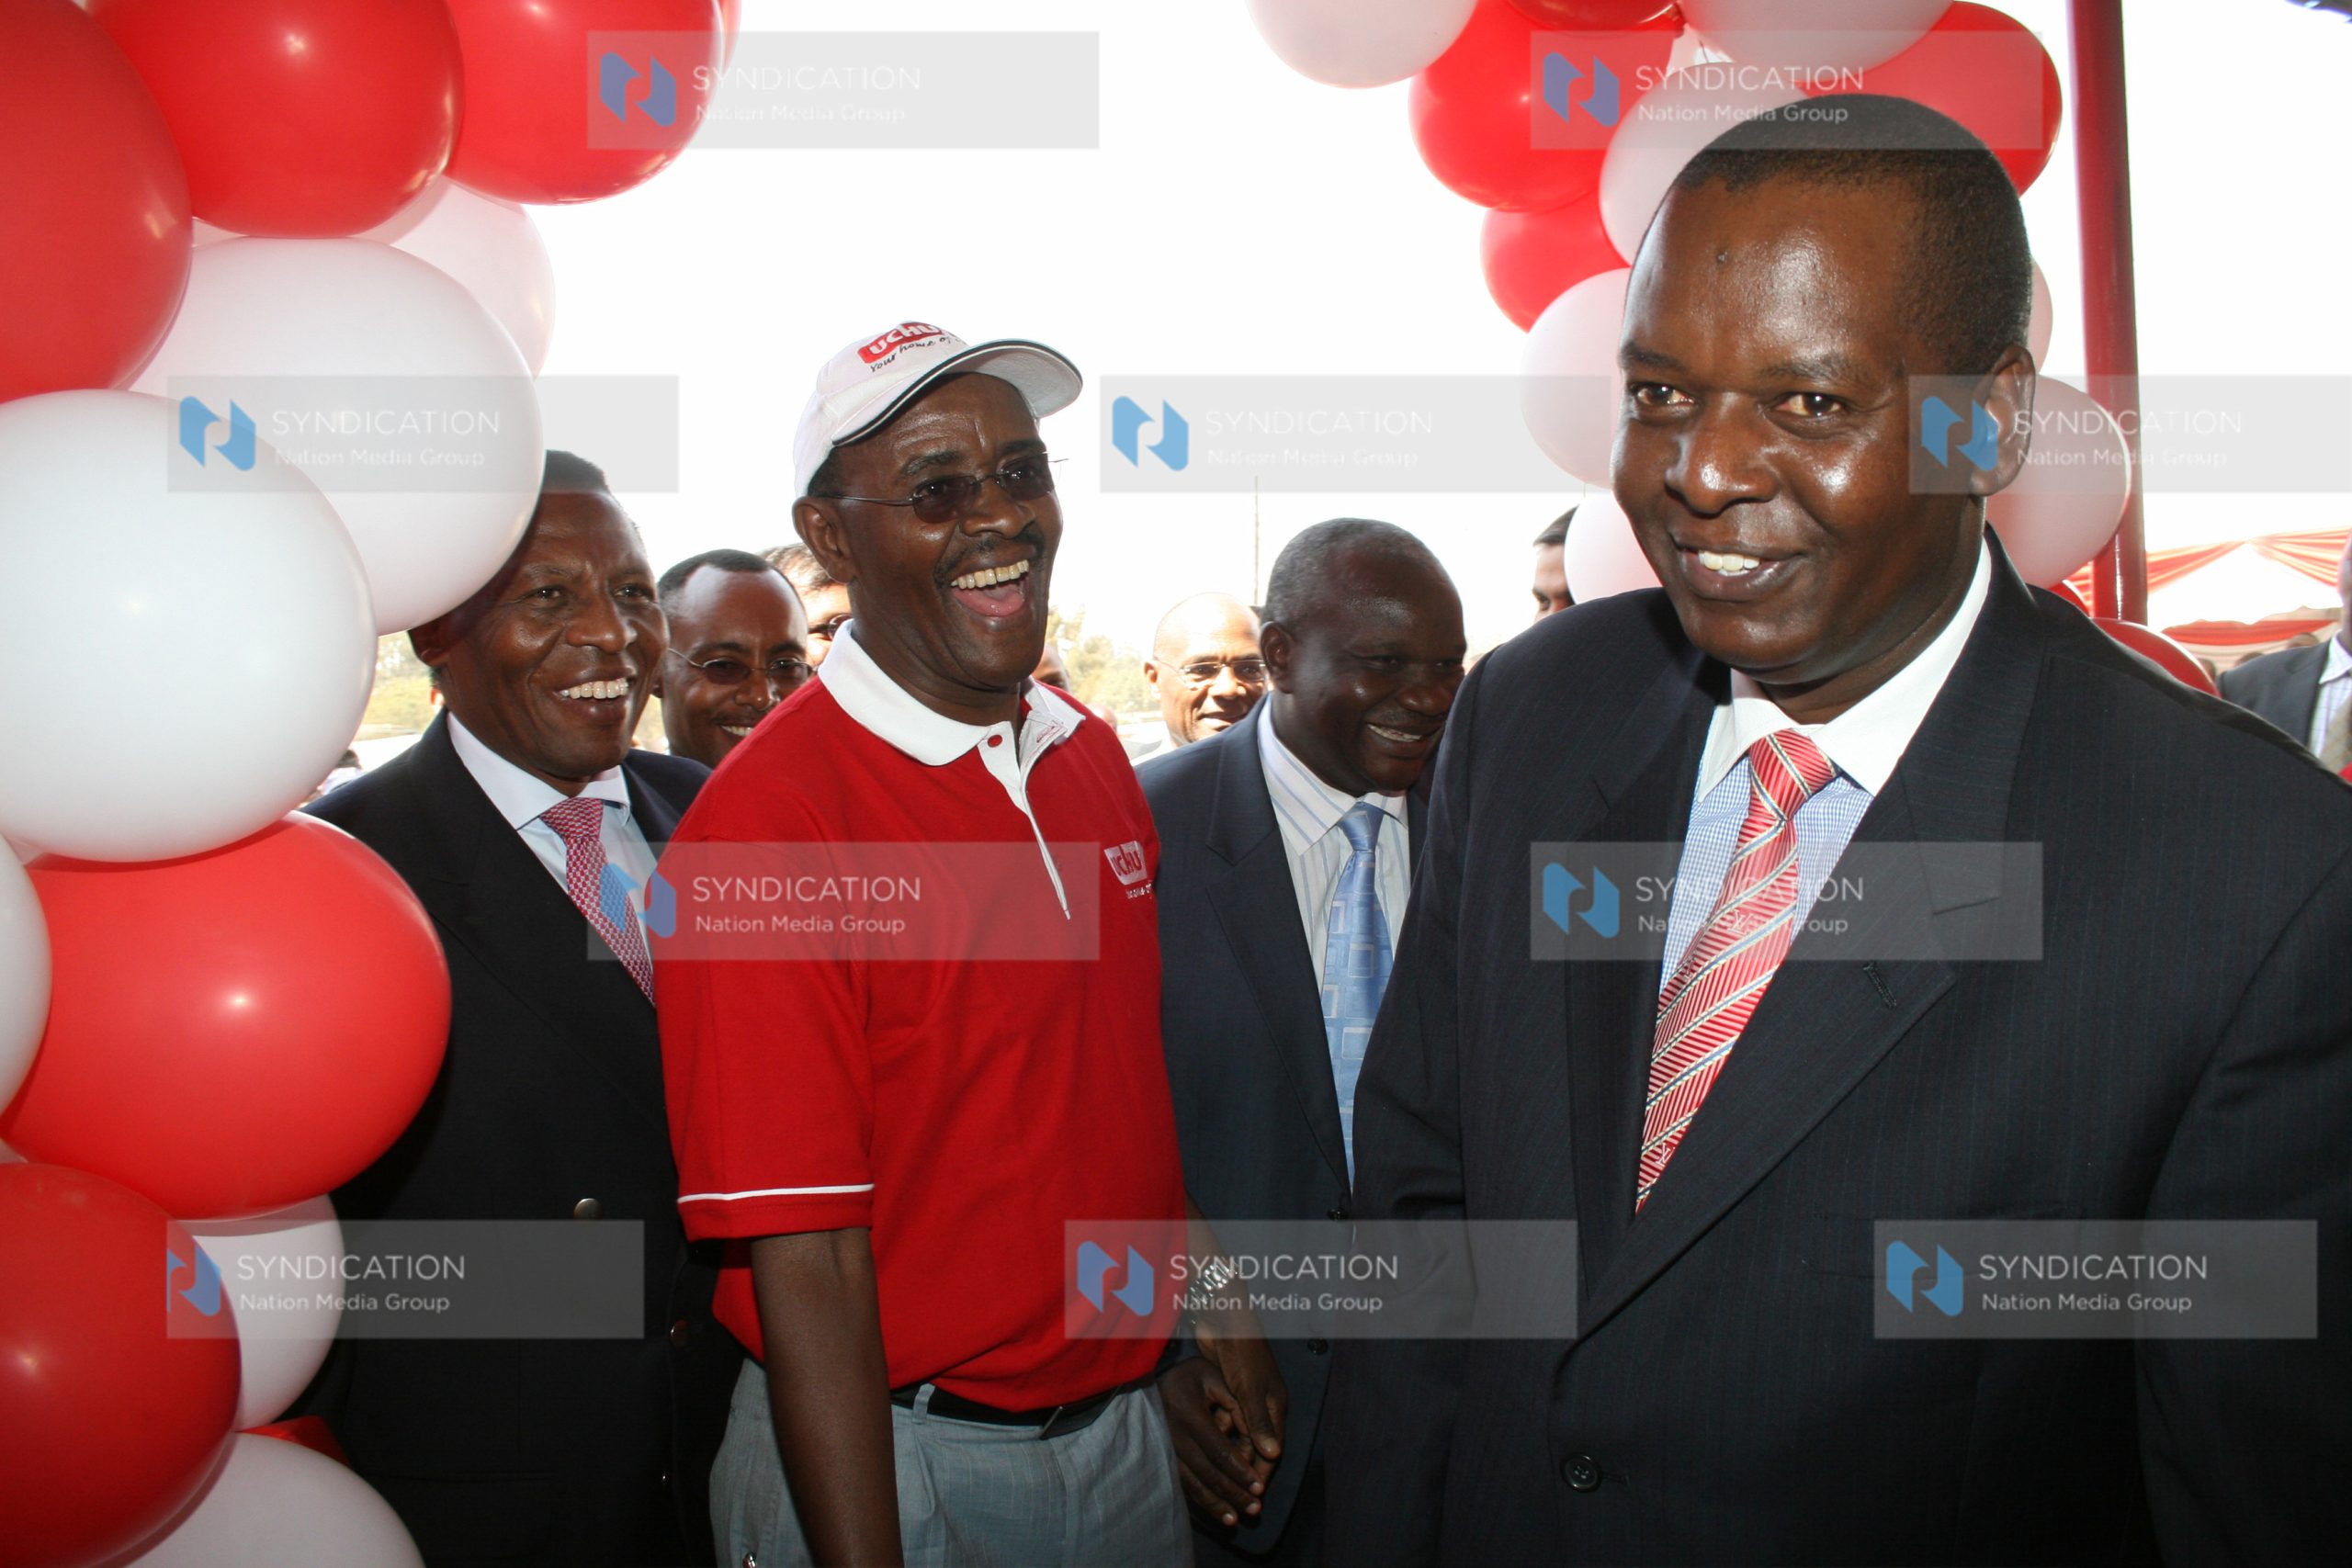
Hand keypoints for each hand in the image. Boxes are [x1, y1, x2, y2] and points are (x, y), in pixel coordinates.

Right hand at [1159, 1356, 1273, 1528]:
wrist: (1152, 1377)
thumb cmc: (1194, 1375)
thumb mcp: (1216, 1378)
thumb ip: (1240, 1408)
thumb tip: (1262, 1445)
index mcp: (1188, 1411)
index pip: (1219, 1450)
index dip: (1240, 1471)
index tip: (1259, 1487)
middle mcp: (1172, 1432)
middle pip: (1206, 1471)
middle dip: (1232, 1492)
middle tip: (1255, 1508)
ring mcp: (1163, 1446)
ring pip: (1192, 1482)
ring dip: (1216, 1504)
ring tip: (1237, 1519)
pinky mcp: (1161, 1456)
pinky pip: (1182, 1483)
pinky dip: (1200, 1500)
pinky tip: (1218, 1512)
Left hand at [1192, 1307, 1285, 1484]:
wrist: (1224, 1318)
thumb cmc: (1241, 1351)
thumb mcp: (1249, 1388)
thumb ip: (1258, 1420)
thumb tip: (1273, 1455)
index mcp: (1274, 1405)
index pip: (1271, 1448)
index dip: (1261, 1472)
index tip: (1252, 1496)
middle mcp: (1262, 1404)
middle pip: (1255, 1445)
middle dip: (1244, 1466)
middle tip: (1231, 1493)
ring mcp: (1245, 1397)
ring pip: (1237, 1433)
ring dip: (1229, 1449)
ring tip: (1216, 1474)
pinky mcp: (1228, 1391)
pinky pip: (1224, 1419)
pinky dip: (1217, 1431)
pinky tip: (1204, 1445)